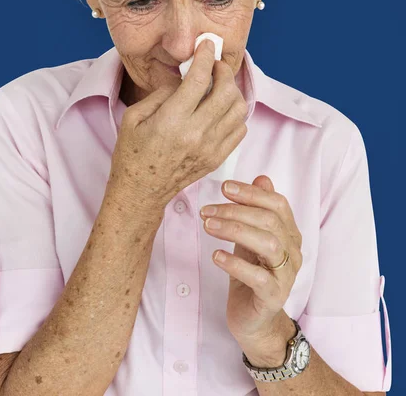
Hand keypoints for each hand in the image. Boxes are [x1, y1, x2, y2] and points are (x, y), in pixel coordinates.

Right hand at [108, 39, 247, 213]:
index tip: (206, 45)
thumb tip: (184, 77)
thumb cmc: (132, 152)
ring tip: (219, 86)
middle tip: (214, 65)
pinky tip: (221, 109)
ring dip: (232, 91)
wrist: (141, 191)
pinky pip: (240, 129)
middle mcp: (195, 134)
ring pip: (238, 109)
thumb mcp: (134, 117)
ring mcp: (210, 148)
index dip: (205, 56)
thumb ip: (161, 93)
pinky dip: (235, 113)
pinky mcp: (217, 158)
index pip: (199, 79)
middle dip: (223, 70)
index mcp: (171, 121)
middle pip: (226, 91)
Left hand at [200, 175, 302, 359]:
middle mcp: (292, 252)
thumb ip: (256, 210)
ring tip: (208, 226)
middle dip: (235, 210)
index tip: (224, 188)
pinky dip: (235, 263)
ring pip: (267, 244)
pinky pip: (258, 277)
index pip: (277, 204)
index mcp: (289, 234)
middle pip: (269, 221)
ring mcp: (286, 275)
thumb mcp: (250, 238)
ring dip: (234, 230)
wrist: (255, 321)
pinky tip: (216, 256)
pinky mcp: (273, 297)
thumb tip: (261, 177)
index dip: (251, 193)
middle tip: (207, 210)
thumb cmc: (251, 274)